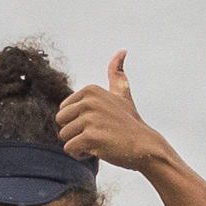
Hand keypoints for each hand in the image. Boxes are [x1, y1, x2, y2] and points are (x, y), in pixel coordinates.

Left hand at [56, 51, 172, 171]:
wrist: (145, 146)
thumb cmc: (129, 123)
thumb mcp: (122, 94)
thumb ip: (117, 74)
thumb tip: (122, 51)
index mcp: (90, 90)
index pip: (63, 111)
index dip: (77, 121)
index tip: (99, 122)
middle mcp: (89, 101)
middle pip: (60, 122)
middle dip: (75, 132)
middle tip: (98, 133)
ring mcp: (90, 118)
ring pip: (64, 137)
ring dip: (79, 144)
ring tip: (100, 141)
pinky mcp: (91, 137)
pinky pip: (70, 149)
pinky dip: (81, 155)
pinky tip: (99, 150)